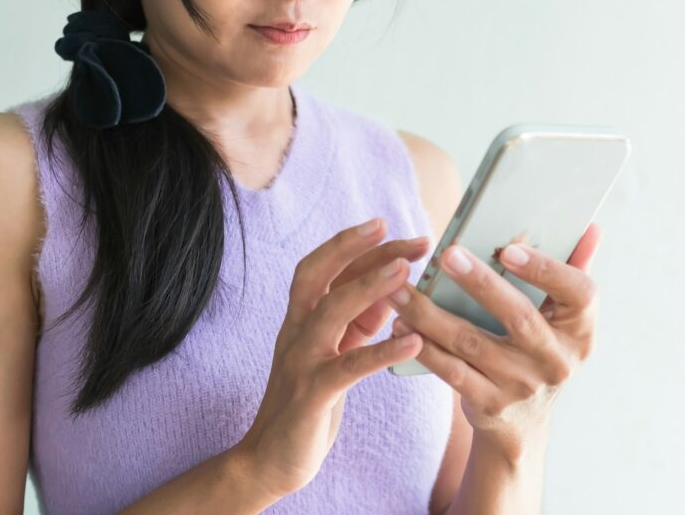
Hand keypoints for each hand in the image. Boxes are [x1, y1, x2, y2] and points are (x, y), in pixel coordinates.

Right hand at [235, 218, 428, 497]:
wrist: (270, 459)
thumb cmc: (310, 400)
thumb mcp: (333, 351)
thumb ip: (356, 320)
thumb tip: (391, 288)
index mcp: (300, 319)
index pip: (322, 268)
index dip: (352, 244)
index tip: (387, 225)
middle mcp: (296, 331)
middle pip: (317, 274)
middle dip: (354, 248)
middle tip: (397, 231)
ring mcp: (302, 360)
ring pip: (331, 310)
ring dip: (369, 285)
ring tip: (405, 270)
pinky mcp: (313, 394)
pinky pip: (349, 367)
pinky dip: (382, 351)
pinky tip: (414, 340)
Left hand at [387, 222, 602, 457]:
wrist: (524, 421)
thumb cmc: (540, 346)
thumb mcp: (564, 316)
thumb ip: (573, 268)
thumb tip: (589, 227)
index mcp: (580, 329)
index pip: (577, 293)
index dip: (545, 269)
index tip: (509, 248)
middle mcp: (556, 360)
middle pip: (518, 317)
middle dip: (481, 284)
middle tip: (448, 254)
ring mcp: (523, 385)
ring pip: (472, 344)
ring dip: (431, 314)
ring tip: (400, 288)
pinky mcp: (490, 404)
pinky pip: (451, 372)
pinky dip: (423, 347)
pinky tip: (400, 324)